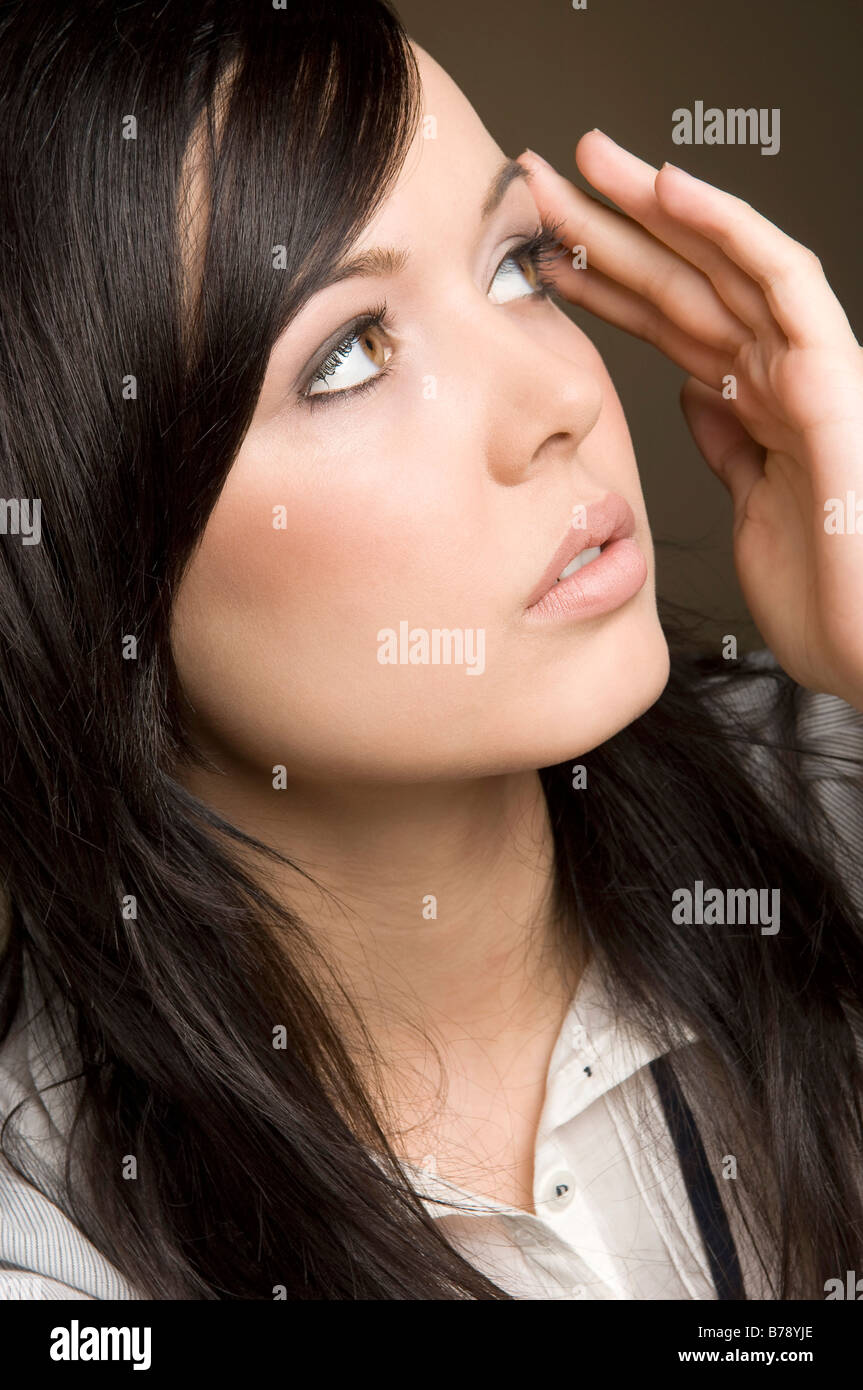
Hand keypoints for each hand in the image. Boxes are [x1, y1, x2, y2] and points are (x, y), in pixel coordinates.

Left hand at [517, 133, 862, 709]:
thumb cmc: (821, 597)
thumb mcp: (745, 510)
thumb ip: (726, 444)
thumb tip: (693, 394)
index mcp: (752, 406)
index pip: (665, 325)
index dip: (601, 284)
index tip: (536, 256)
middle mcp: (777, 376)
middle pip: (681, 283)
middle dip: (609, 230)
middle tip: (541, 183)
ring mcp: (806, 370)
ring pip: (723, 263)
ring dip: (654, 207)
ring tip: (589, 161)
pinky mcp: (833, 377)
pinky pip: (783, 280)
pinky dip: (729, 229)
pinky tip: (670, 191)